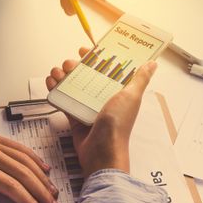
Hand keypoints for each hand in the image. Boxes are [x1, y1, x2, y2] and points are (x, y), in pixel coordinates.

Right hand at [46, 48, 156, 176]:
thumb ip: (140, 79)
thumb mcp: (131, 97)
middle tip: (68, 65)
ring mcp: (88, 106)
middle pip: (86, 74)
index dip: (95, 56)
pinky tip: (51, 83)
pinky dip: (56, 90)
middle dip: (74, 66)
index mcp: (118, 91)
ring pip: (73, 85)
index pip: (106, 67)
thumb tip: (152, 64)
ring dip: (62, 76)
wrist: (101, 152)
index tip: (84, 50)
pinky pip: (64, 99)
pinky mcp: (75, 116)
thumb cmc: (118, 126)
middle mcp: (103, 97)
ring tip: (56, 73)